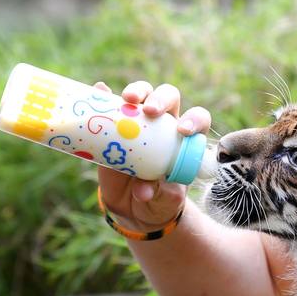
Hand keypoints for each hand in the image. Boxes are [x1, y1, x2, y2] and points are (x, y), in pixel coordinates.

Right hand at [94, 80, 211, 232]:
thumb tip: (142, 191)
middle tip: (150, 111)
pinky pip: (111, 104)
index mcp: (184, 141)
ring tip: (128, 99)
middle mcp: (164, 125)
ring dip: (137, 91)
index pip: (197, 119)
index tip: (183, 131)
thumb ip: (159, 195)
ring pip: (143, 95)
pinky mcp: (115, 125)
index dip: (194, 120)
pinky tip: (99, 89)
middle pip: (168, 98)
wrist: (132, 205)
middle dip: (160, 99)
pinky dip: (105, 95)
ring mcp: (139, 122)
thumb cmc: (158, 201)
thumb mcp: (164, 201)